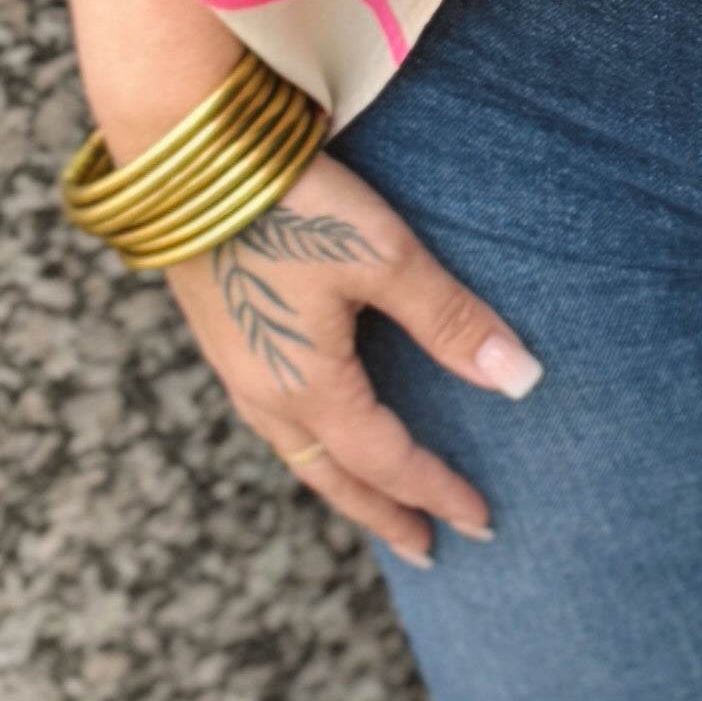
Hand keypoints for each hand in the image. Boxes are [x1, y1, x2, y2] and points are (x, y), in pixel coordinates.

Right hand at [159, 151, 537, 561]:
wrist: (181, 151)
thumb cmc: (288, 203)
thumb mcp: (383, 258)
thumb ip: (449, 320)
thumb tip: (520, 380)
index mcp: (306, 387)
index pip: (387, 462)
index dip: (436, 491)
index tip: (481, 519)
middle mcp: (263, 391)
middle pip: (332, 477)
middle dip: (383, 514)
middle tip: (426, 549)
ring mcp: (234, 364)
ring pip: (296, 451)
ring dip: (342, 482)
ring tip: (377, 500)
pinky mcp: (221, 331)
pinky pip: (272, 418)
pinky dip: (311, 444)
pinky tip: (320, 423)